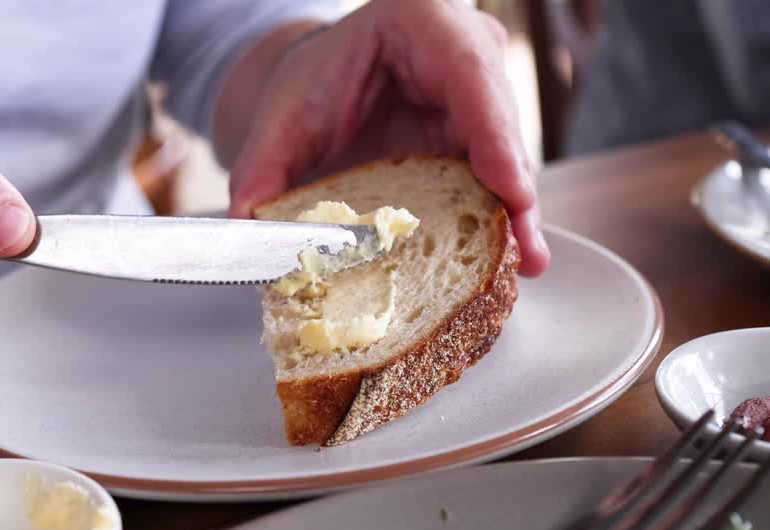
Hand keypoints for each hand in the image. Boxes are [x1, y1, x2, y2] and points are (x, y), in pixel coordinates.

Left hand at [224, 0, 547, 276]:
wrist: (317, 86)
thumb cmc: (310, 84)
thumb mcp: (281, 118)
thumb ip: (262, 166)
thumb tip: (244, 221)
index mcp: (420, 21)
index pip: (470, 73)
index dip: (495, 135)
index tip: (508, 188)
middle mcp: (465, 53)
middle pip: (501, 124)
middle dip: (514, 193)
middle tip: (523, 250)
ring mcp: (480, 98)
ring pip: (507, 158)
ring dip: (514, 217)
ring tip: (524, 264)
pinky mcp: (480, 141)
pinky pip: (494, 181)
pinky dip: (498, 222)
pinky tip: (509, 261)